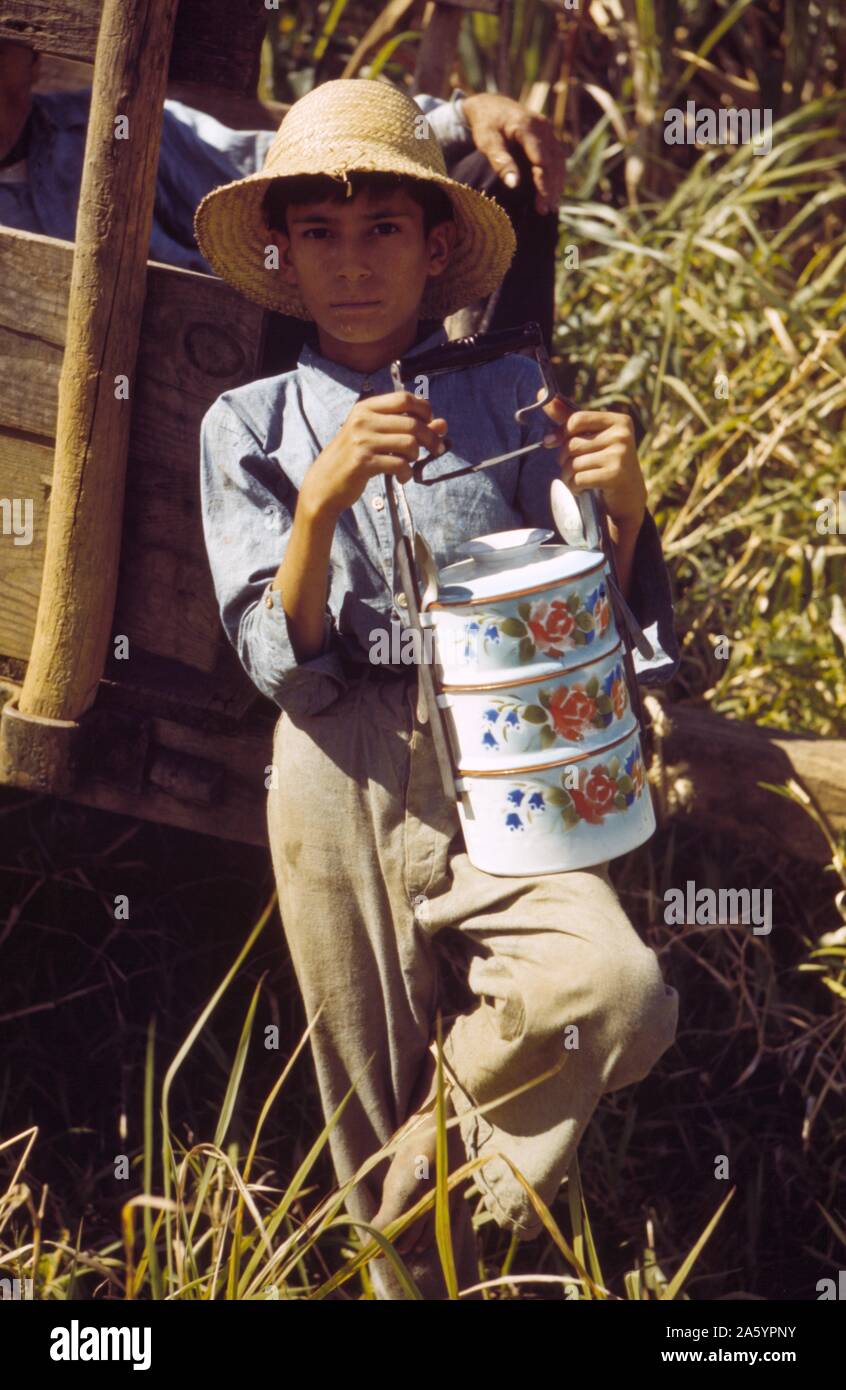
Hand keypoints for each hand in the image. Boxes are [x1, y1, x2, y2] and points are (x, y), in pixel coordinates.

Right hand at [301, 391, 447, 519]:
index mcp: (366, 408)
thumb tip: (443, 424)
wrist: (324, 484)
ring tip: (408, 464)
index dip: (424, 410)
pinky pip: (399, 464)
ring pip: (409, 443)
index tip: (429, 424)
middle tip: (436, 449)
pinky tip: (401, 477)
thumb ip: (408, 428)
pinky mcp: (363, 462)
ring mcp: (362, 440)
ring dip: (416, 457)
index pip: (405, 398)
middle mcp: (363, 420)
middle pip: (413, 423)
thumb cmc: (353, 459)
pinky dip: (406, 473)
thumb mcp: (377, 437)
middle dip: (431, 438)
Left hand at [461, 93, 566, 214]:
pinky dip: (557, 174)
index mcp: (528, 127)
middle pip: (553, 162)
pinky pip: (557, 157)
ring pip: (559, 160)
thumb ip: (500, 160)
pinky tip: (553, 191)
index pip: (541, 161)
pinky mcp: (548, 135)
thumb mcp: (486, 141)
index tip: (541, 204)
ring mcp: (548, 130)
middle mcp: (543, 127)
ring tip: (552, 206)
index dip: (543, 184)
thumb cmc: (485, 124)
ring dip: (557, 183)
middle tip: (547, 211)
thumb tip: (513, 184)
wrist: (490, 104)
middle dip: (551, 188)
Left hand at [541, 395, 646, 531]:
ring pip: (574, 463)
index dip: (561, 433)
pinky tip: (583, 489)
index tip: (555, 442)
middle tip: (573, 467)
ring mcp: (620, 455)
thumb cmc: (606, 462)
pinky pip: (579, 478)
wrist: (628, 497)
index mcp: (619, 421)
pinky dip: (575, 487)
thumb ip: (568, 419)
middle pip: (572, 444)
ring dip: (568, 476)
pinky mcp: (615, 475)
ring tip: (579, 479)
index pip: (576, 420)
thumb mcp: (592, 437)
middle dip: (564, 459)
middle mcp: (622, 435)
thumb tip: (540, 395)